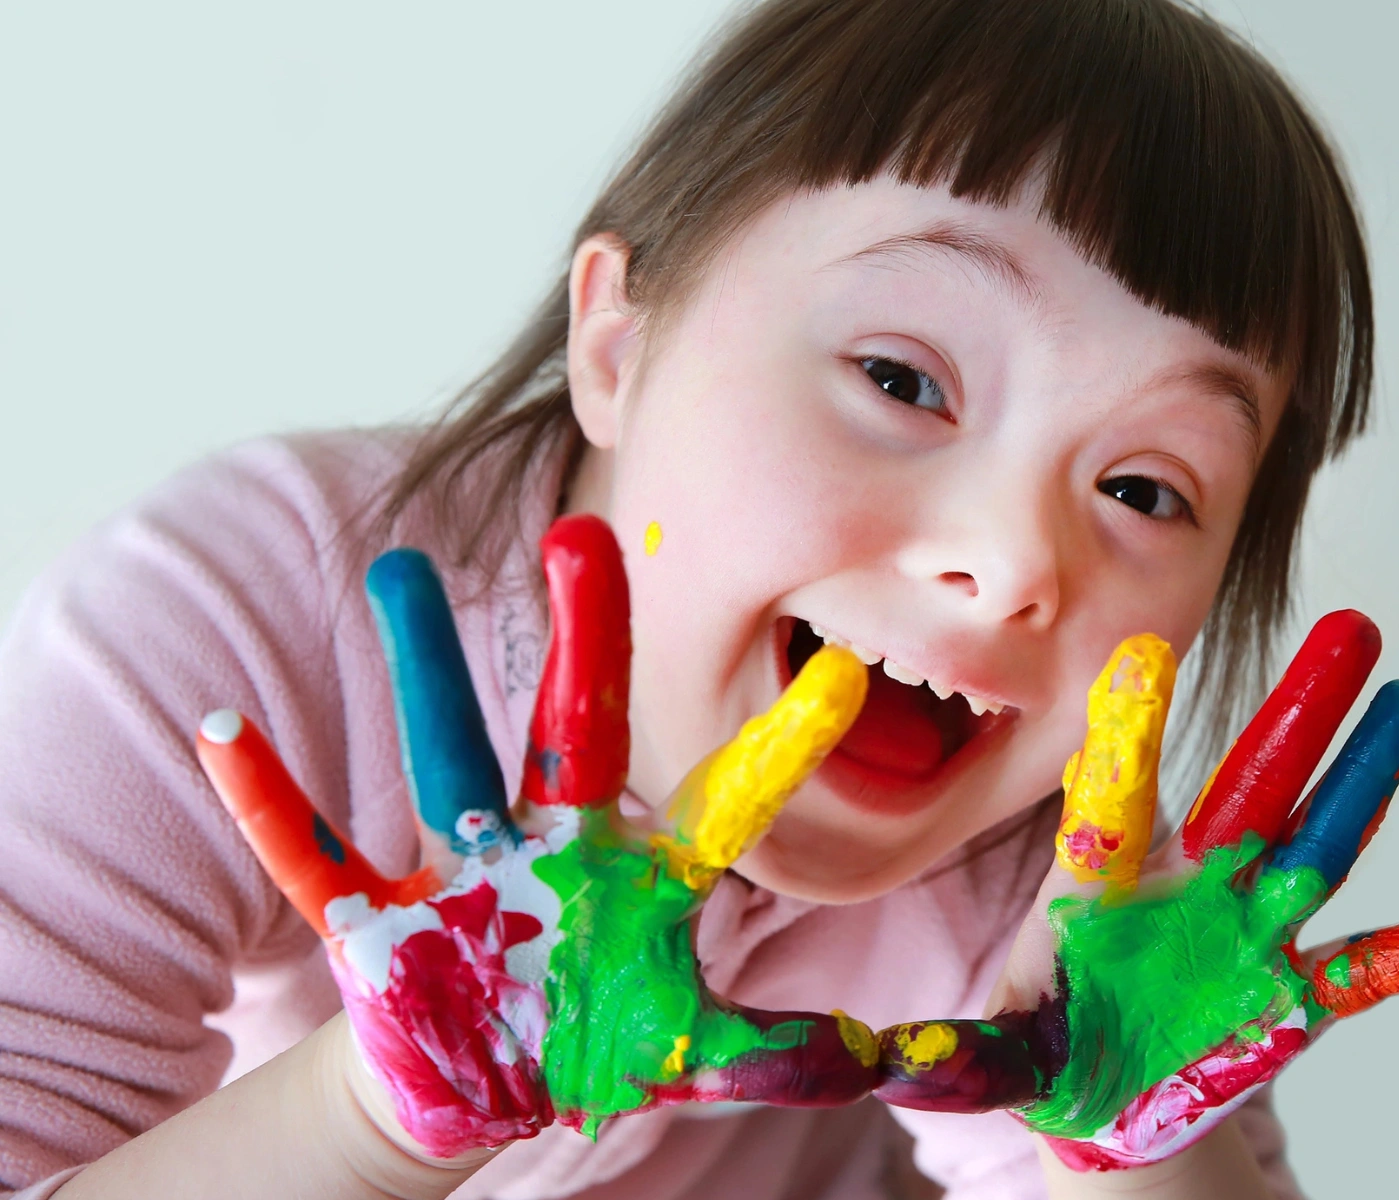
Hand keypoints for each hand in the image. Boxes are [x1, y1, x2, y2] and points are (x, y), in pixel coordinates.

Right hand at [195, 514, 881, 1156]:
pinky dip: (270, 803)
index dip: (782, 745)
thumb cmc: (597, 1033)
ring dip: (418, 665)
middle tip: (589, 532)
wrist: (488, 1068)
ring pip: (443, 751)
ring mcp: (466, 869)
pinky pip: (317, 856)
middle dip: (584, 637)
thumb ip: (795, 1049)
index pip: (726, 799)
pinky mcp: (382, 916)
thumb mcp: (699, 1047)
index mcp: (642, 873)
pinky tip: (225, 734)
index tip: (847, 675)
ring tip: (399, 565)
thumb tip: (908, 1053)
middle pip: (577, 727)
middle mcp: (558, 842)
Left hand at [873, 611, 1398, 1169]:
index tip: (1145, 653)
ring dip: (1368, 781)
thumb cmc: (1052, 1047)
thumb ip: (963, 1055)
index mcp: (1110, 881)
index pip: (1120, 793)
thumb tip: (883, 1062)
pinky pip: (1366, 968)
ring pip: (1320, 843)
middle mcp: (1193, 884)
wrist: (1117, 1098)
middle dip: (1301, 710)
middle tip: (1355, 625)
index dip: (1132, 731)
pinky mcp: (1296, 995)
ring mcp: (1253, 931)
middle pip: (1253, 783)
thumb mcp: (1001, 1050)